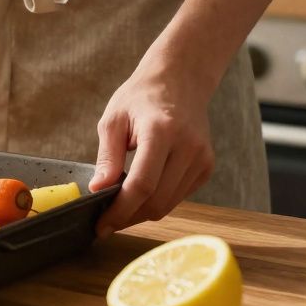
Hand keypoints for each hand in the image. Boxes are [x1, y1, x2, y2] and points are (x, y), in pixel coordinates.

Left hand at [89, 55, 215, 236]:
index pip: (142, 185)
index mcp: (162, 132)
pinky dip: (158, 201)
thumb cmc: (141, 97)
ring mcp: (202, 158)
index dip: (120, 211)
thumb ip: (108, 157)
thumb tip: (98, 190)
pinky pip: (179, 196)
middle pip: (157, 201)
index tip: (101, 225)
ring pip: (169, 204)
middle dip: (129, 217)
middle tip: (106, 220)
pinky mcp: (207, 166)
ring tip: (120, 207)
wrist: (179, 80)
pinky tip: (141, 193)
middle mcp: (188, 147)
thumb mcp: (113, 119)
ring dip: (142, 212)